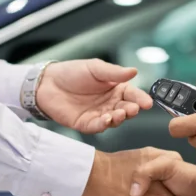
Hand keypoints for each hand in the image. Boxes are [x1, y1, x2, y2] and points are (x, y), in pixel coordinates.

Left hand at [36, 59, 153, 133]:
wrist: (47, 83)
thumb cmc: (72, 72)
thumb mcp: (95, 68)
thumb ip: (115, 72)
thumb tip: (134, 71)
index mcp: (115, 88)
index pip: (132, 95)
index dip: (140, 99)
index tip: (147, 103)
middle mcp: (110, 103)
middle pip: (126, 109)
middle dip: (131, 110)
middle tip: (133, 109)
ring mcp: (99, 115)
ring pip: (114, 120)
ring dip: (119, 118)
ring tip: (120, 113)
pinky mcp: (86, 124)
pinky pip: (98, 127)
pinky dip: (104, 125)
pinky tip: (106, 119)